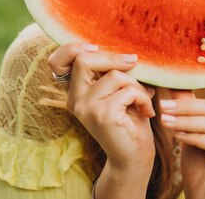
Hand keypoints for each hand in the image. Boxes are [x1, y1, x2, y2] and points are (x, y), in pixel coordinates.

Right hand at [48, 44, 155, 173]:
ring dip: (137, 85)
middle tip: (134, 62)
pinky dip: (143, 97)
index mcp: (76, 92)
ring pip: (114, 75)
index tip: (95, 47)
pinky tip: (147, 111)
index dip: (73, 48)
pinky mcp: (102, 115)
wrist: (133, 158)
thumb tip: (124, 51)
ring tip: (144, 99)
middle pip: (84, 59)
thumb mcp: (117, 91)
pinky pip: (128, 90)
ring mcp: (86, 107)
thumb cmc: (129, 122)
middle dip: (113, 58)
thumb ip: (110, 72)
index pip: (58, 61)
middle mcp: (75, 99)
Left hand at [160, 46, 204, 198]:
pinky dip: (194, 137)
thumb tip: (174, 79)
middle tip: (162, 108)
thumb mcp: (192, 129)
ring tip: (165, 122)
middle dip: (188, 108)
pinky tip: (178, 137)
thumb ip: (189, 105)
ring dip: (186, 121)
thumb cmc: (200, 163)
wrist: (203, 196)